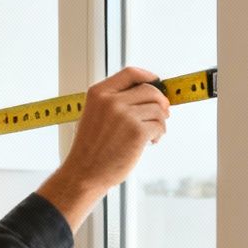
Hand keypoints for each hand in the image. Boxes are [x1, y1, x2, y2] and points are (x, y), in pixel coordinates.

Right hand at [36, 66, 171, 228]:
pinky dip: (159, 134)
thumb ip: (115, 100)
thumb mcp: (94, 114)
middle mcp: (111, 101)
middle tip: (163, 114)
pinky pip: (159, 125)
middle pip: (150, 90)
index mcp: (98, 93)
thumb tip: (149, 93)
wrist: (84, 173)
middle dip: (161, 102)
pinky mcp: (137, 132)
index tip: (157, 82)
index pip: (131, 73)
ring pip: (158, 109)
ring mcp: (124, 115)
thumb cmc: (90, 148)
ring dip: (160, 122)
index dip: (148, 76)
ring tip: (151, 134)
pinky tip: (150, 142)